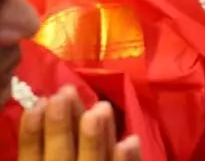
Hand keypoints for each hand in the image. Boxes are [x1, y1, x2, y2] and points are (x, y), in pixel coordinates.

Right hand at [18, 86, 140, 160]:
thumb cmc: (67, 157)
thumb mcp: (46, 157)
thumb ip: (40, 146)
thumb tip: (40, 108)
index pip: (31, 156)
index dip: (31, 133)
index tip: (38, 103)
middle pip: (61, 156)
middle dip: (61, 126)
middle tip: (65, 93)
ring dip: (96, 137)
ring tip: (100, 108)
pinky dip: (126, 160)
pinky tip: (130, 140)